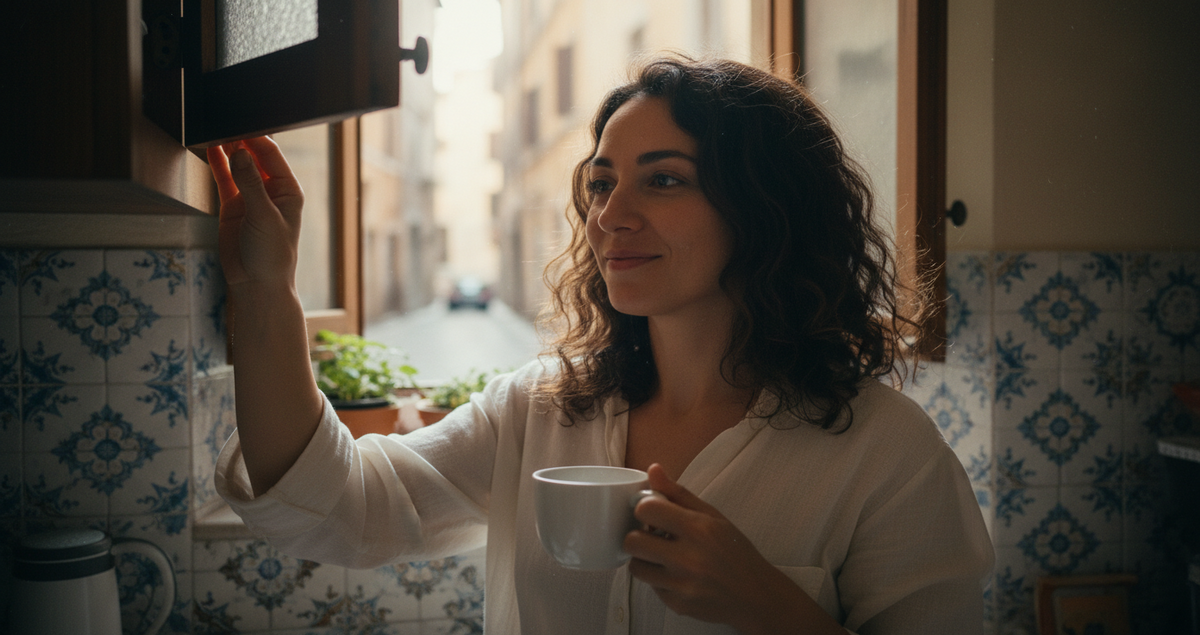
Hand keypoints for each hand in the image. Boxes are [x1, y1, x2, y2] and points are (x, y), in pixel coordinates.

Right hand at [207, 137, 303, 291]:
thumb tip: (240, 152)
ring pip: (238, 165)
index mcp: (288, 190)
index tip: (238, 123)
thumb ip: (250, 184)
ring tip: (213, 128)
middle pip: (254, 156)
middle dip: (241, 139)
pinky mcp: (233, 206)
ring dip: (228, 149)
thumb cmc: (271, 256)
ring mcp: (251, 197)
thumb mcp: (263, 217)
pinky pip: (224, 178)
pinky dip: (217, 164)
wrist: (256, 286)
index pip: (271, 155)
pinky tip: (209, 147)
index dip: (255, 138)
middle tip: (222, 120)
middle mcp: (271, 190)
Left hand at [625, 465, 837, 633]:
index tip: (653, 513)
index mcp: (697, 529)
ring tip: (663, 556)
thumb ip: (678, 493)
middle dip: (638, 536)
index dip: (644, 508)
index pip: (646, 509)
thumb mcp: (712, 516)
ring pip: (636, 567)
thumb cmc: (735, 552)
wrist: (755, 595)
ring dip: (645, 559)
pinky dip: (659, 579)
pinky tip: (677, 575)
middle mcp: (687, 558)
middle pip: (632, 541)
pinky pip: (651, 587)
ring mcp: (681, 585)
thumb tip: (652, 469)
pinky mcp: (677, 605)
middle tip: (653, 536)